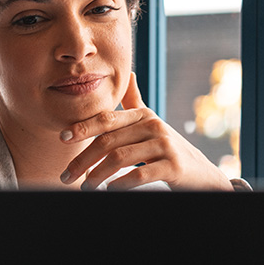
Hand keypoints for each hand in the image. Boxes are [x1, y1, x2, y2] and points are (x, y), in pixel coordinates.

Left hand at [58, 73, 233, 190]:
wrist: (201, 174)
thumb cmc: (168, 149)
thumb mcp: (152, 124)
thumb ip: (136, 102)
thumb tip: (129, 74)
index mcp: (143, 116)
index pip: (107, 119)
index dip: (83, 127)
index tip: (62, 138)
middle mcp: (153, 126)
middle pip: (108, 141)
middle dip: (83, 160)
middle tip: (67, 176)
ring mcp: (164, 145)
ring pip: (119, 158)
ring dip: (96, 175)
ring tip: (85, 187)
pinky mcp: (173, 166)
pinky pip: (139, 175)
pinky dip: (120, 184)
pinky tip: (109, 190)